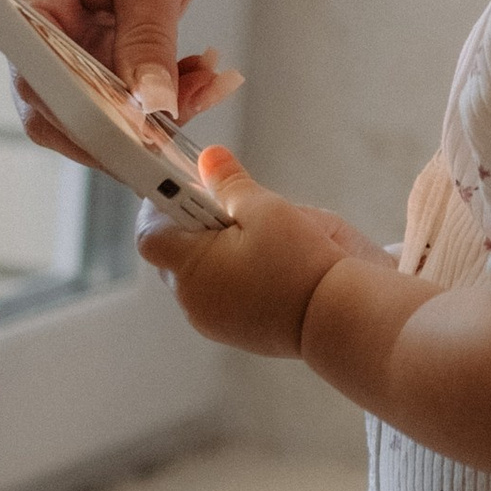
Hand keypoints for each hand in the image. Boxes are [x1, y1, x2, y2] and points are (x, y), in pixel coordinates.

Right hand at [0, 0, 234, 154]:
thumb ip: (147, 43)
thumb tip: (148, 110)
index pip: (39, 83)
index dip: (87, 121)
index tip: (138, 142)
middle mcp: (32, 16)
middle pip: (63, 104)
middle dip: (127, 122)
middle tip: (179, 135)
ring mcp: (64, 28)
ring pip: (101, 100)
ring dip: (157, 103)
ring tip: (209, 83)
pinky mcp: (98, 34)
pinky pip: (124, 82)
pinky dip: (164, 86)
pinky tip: (203, 71)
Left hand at [138, 147, 375, 357]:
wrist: (340, 318)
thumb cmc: (303, 264)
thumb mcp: (266, 208)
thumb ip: (230, 183)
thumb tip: (208, 159)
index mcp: (191, 267)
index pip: (150, 233)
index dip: (160, 206)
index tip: (183, 188)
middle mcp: (193, 299)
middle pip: (172, 253)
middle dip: (192, 225)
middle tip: (226, 206)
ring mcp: (211, 320)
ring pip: (196, 274)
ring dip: (212, 251)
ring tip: (252, 236)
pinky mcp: (233, 332)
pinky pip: (217, 294)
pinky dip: (229, 274)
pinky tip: (262, 262)